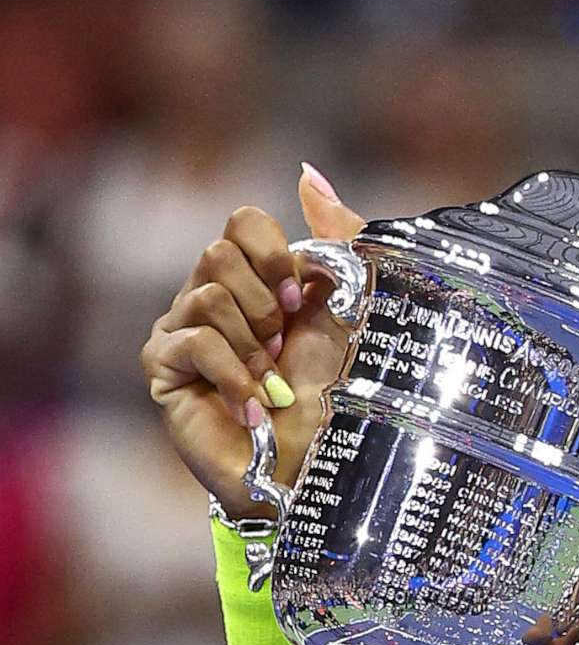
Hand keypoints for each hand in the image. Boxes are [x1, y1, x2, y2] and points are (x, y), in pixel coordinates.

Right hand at [139, 164, 364, 516]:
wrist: (320, 471)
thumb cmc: (338, 397)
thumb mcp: (350, 310)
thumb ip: (339, 242)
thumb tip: (307, 174)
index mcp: (255, 278)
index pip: (242, 221)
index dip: (275, 254)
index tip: (301, 299)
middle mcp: (210, 295)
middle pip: (218, 253)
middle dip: (265, 305)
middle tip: (283, 349)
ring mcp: (181, 331)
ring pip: (206, 295)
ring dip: (253, 347)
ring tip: (272, 385)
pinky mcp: (163, 369)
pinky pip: (192, 341)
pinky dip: (236, 378)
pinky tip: (255, 410)